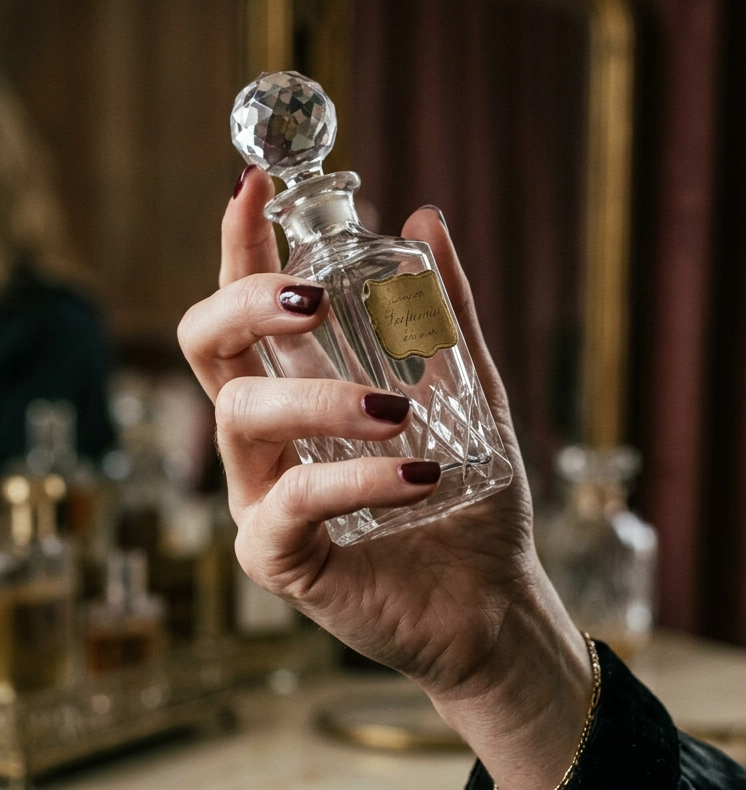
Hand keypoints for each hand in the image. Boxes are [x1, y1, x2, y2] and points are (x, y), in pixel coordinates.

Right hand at [179, 167, 592, 789]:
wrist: (495, 604)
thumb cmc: (471, 502)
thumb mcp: (472, 394)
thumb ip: (445, 316)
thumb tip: (426, 219)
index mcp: (299, 391)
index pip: (248, 307)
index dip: (240, 244)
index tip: (255, 185)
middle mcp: (265, 438)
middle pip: (205, 349)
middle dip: (243, 304)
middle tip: (311, 296)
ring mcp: (261, 497)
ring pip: (239, 418)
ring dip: (318, 399)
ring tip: (398, 410)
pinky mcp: (276, 559)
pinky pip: (289, 504)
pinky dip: (354, 479)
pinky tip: (418, 474)